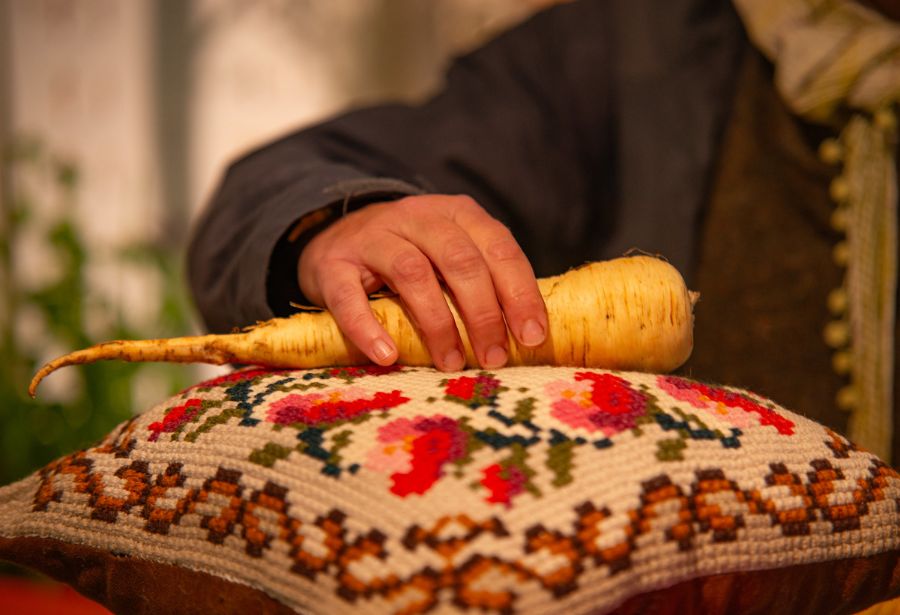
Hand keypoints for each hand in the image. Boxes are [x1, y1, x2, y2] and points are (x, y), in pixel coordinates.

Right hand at [297, 194, 547, 369]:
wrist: (335, 236)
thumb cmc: (410, 256)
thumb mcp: (450, 255)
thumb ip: (484, 280)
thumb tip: (528, 334)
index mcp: (457, 213)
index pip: (498, 248)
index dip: (519, 293)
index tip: (532, 337)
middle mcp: (417, 217)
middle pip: (459, 260)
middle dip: (483, 313)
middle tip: (493, 357)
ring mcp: (373, 236)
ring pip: (412, 273)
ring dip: (437, 323)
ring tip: (450, 362)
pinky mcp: (333, 262)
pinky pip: (349, 295)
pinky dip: (368, 327)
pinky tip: (386, 355)